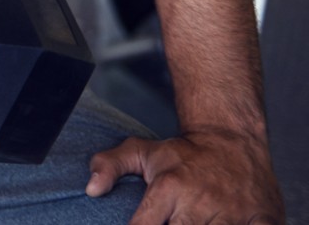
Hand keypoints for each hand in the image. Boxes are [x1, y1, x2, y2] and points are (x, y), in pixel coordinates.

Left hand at [87, 129, 284, 223]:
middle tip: (171, 224)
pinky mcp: (263, 219)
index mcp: (169, 187)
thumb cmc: (184, 154)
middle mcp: (200, 201)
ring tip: (192, 224)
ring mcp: (233, 212)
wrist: (234, 138)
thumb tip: (91, 189)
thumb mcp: (142, 152)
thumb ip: (110, 165)